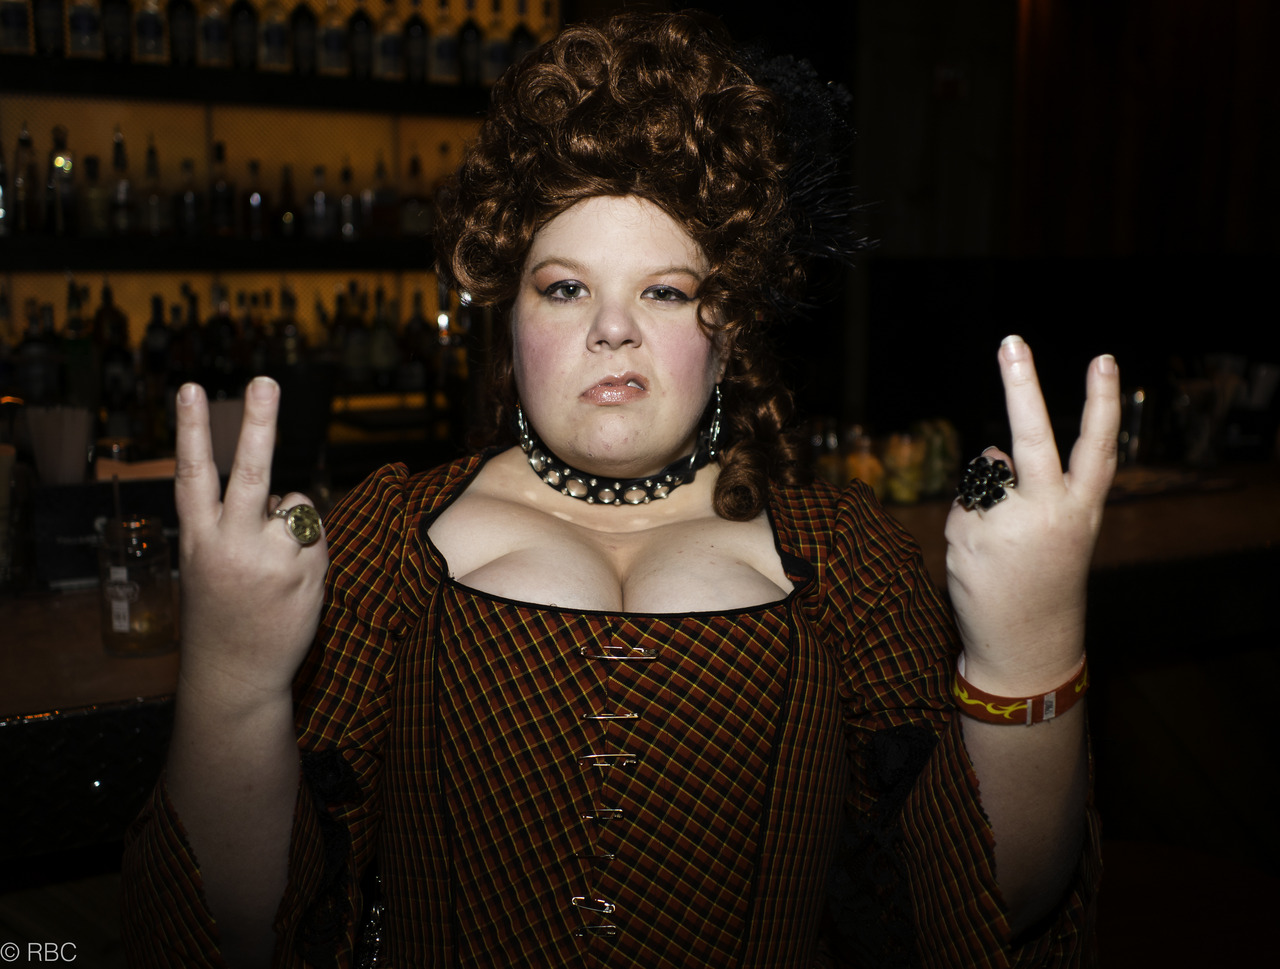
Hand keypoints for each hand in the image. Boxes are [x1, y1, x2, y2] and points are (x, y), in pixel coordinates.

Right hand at [174, 377, 327, 708]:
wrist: (235, 674)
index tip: (189, 387)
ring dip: (291, 521)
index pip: (192, 474)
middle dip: (258, 423)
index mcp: (199, 538)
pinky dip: (309, 548)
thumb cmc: (223, 611)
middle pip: (249, 472)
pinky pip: (317, 535)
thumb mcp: (210, 563)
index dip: (190, 428)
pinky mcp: (307, 574)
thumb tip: (282, 498)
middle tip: (264, 381)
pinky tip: (291, 580)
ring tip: (273, 565)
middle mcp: (231, 544)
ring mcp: (271, 560)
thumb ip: (238, 525)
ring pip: (297, 505)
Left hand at [944, 335, 1119, 693]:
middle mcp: (1047, 511)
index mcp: (1081, 508)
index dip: (1102, 403)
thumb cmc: (1046, 578)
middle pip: (1031, 437)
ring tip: (1003, 543)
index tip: (1103, 360)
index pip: (1097, 447)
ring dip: (987, 495)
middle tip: (1011, 342)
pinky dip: (968, 521)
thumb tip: (991, 455)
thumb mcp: (1062, 531)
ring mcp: (1005, 524)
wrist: (1028, 643)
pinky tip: (982, 557)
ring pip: (984, 473)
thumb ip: (1035, 487)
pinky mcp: (968, 536)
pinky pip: (963, 504)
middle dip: (1021, 386)